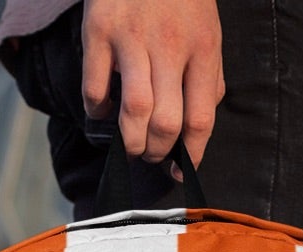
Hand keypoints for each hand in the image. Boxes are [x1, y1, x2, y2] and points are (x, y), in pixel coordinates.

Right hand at [82, 0, 224, 169]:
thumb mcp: (208, 32)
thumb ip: (208, 78)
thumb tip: (199, 128)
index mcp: (202, 49)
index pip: (201, 119)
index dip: (192, 155)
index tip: (182, 170)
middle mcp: (168, 46)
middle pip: (166, 123)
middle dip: (157, 152)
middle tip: (151, 153)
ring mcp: (131, 38)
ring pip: (133, 113)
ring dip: (130, 141)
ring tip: (131, 143)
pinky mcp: (99, 30)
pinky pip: (95, 89)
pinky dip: (97, 111)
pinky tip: (103, 110)